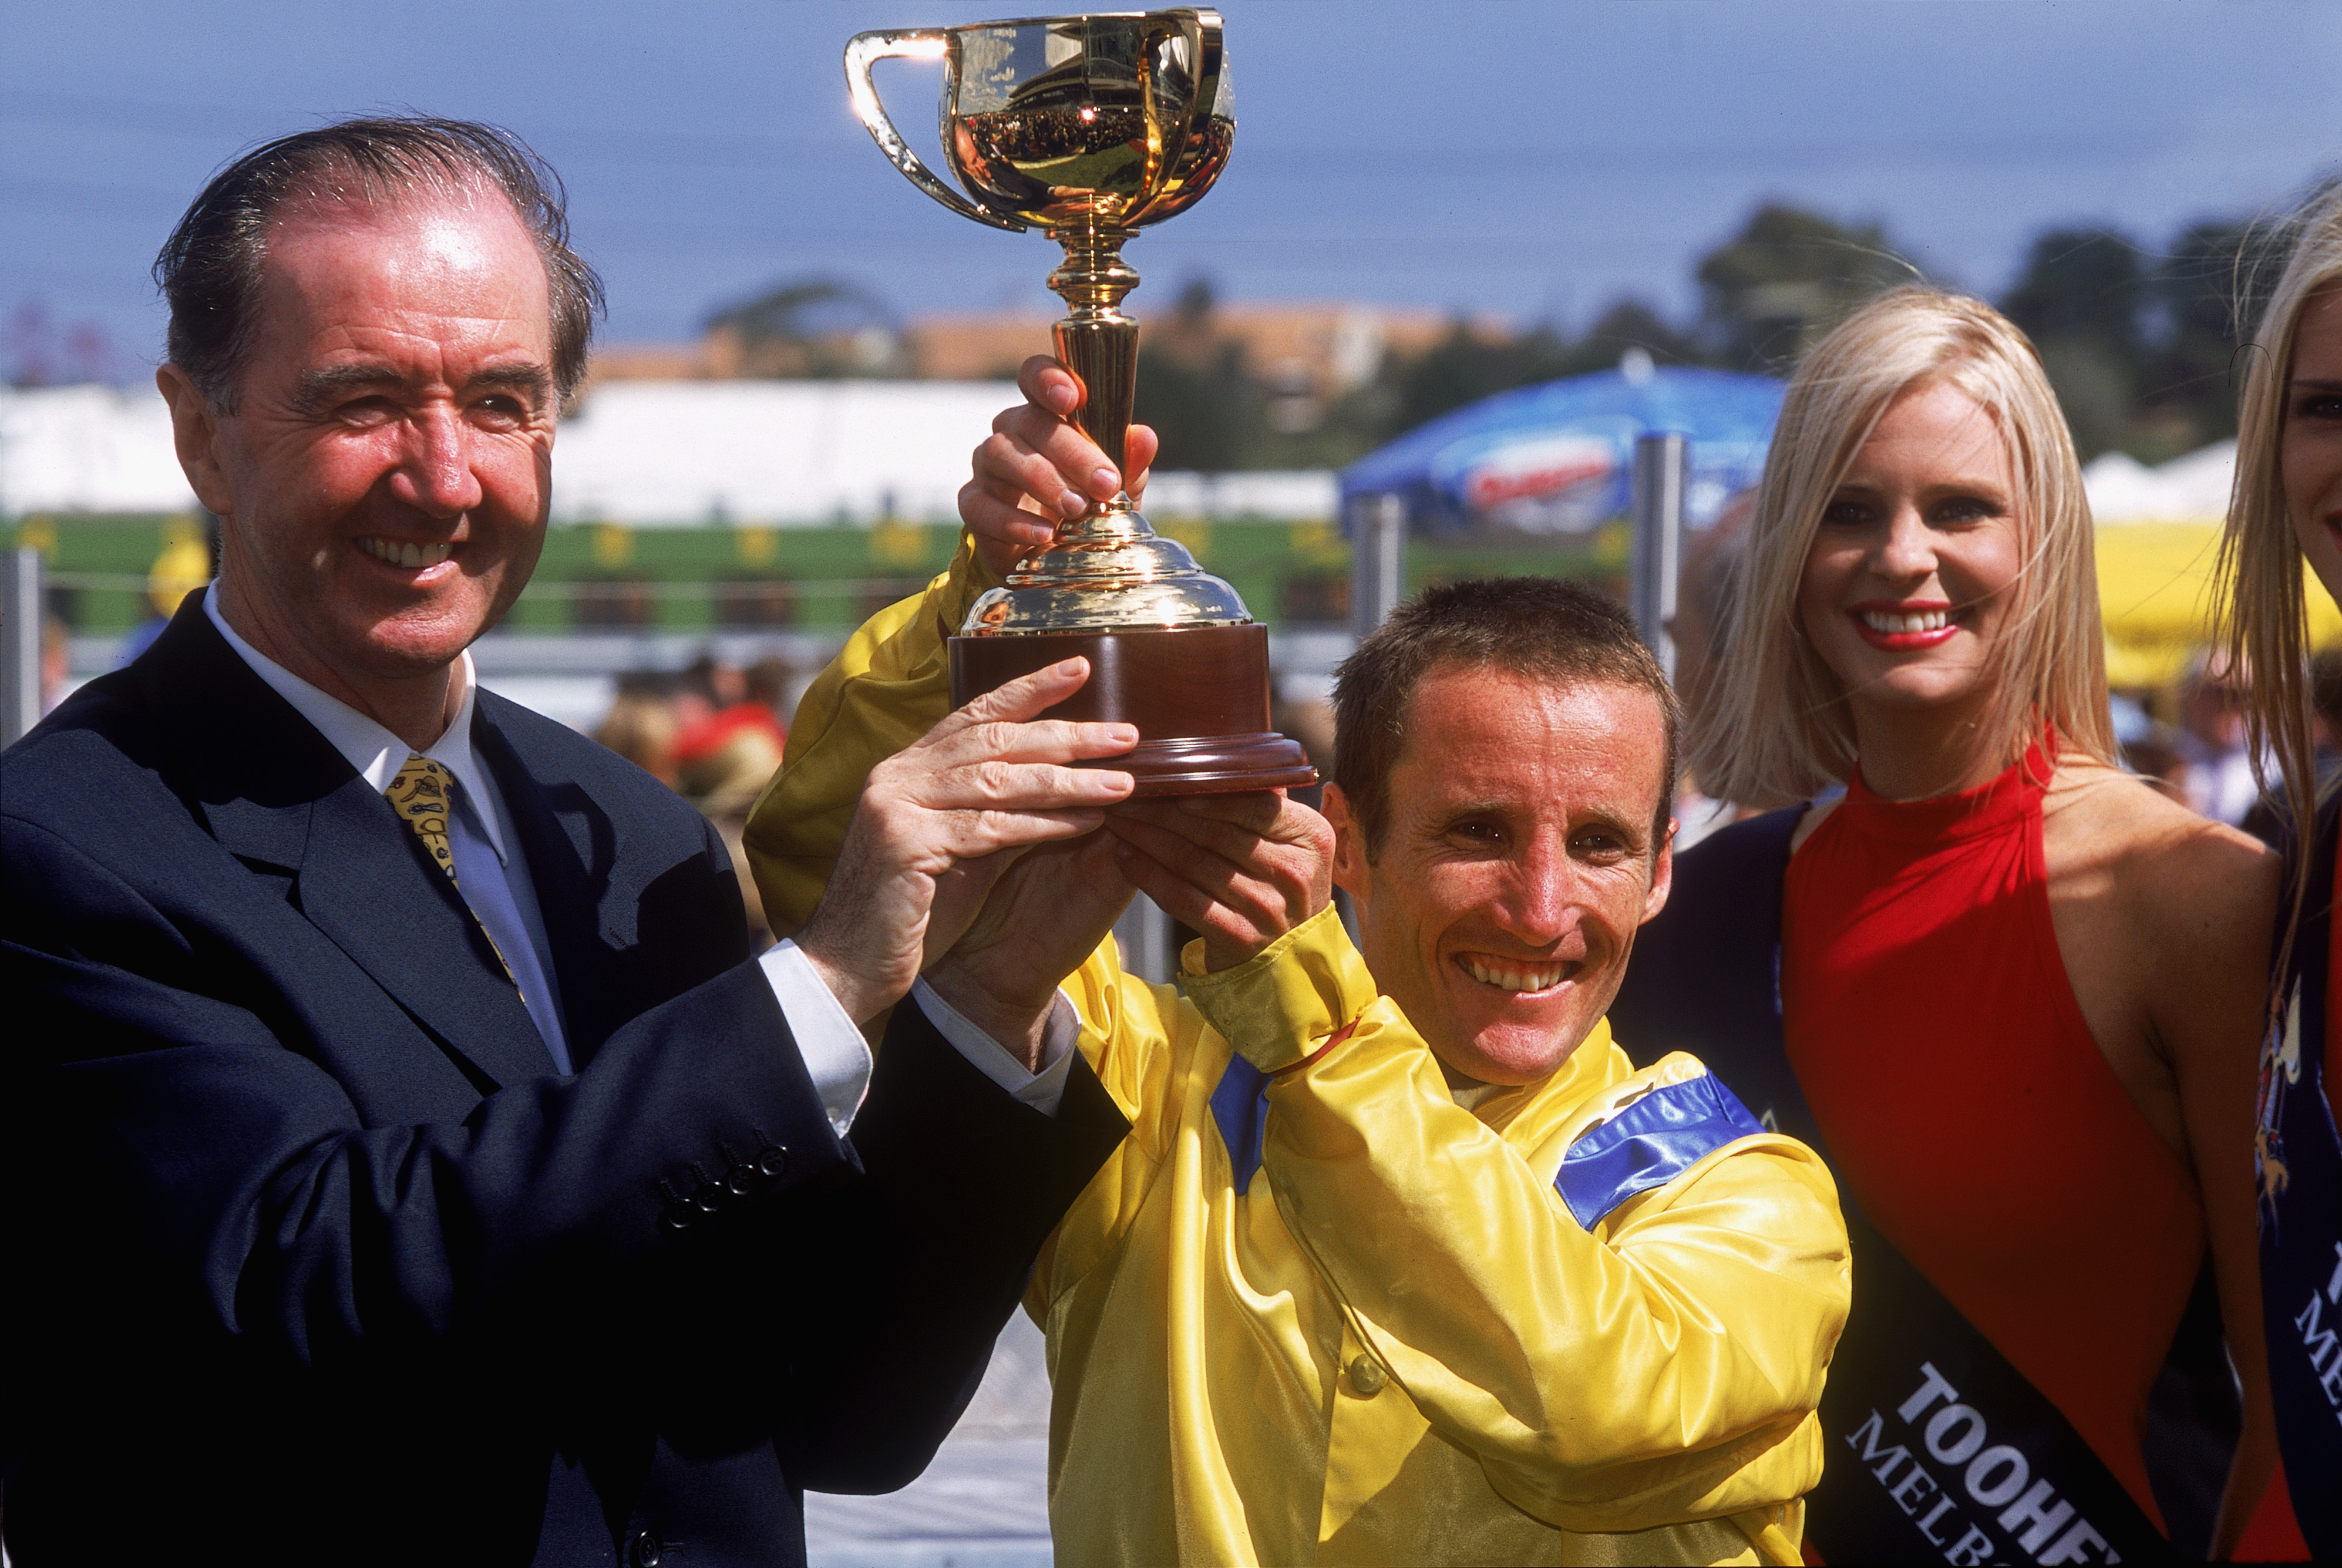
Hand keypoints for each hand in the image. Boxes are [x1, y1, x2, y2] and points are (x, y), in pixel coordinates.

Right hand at [795, 660, 1135, 1023]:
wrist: (849, 967)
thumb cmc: (910, 913)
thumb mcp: (959, 849)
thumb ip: (997, 810)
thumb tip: (1065, 781)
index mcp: (907, 768)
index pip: (976, 714)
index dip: (1030, 689)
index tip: (1080, 668)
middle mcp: (898, 776)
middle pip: (995, 741)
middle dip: (1066, 733)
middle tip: (1127, 734)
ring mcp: (897, 806)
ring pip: (998, 781)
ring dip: (1068, 781)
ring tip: (1123, 782)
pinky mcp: (906, 845)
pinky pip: (989, 828)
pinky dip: (1043, 825)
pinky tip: (1087, 824)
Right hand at [960, 355, 1160, 576]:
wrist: (1056, 558)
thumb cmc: (1087, 508)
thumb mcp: (1117, 488)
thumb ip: (1129, 462)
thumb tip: (1144, 436)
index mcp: (1045, 415)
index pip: (1034, 377)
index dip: (1047, 378)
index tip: (1073, 398)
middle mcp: (1011, 433)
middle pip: (1029, 422)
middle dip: (1071, 451)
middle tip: (1105, 483)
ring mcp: (987, 468)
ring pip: (1002, 455)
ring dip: (1043, 480)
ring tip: (1077, 508)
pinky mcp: (973, 506)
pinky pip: (981, 506)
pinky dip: (1014, 521)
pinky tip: (1045, 533)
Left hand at [1105, 792, 1333, 971]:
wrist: (1291, 958)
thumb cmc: (1283, 886)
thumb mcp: (1293, 843)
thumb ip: (1266, 807)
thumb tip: (1217, 759)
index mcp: (1311, 837)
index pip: (1254, 805)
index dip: (1206, 792)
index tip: (1165, 780)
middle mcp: (1293, 873)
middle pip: (1216, 832)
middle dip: (1162, 810)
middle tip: (1124, 793)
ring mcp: (1267, 908)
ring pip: (1193, 862)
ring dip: (1147, 838)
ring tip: (1117, 818)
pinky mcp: (1239, 937)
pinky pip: (1183, 899)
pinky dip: (1149, 875)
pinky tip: (1125, 856)